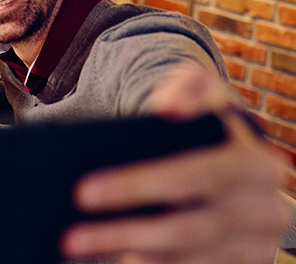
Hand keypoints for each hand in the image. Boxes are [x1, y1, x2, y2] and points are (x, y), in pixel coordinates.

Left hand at [62, 90, 289, 261]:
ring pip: (183, 258)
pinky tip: (109, 258)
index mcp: (254, 164)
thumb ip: (187, 87)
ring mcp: (256, 245)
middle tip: (69, 236)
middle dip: (123, 232)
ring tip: (76, 247)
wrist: (232, 159)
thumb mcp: (200, 92)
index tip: (82, 192)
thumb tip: (169, 108)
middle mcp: (265, 210)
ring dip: (127, 253)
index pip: (190, 177)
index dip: (136, 186)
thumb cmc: (203, 123)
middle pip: (185, 229)